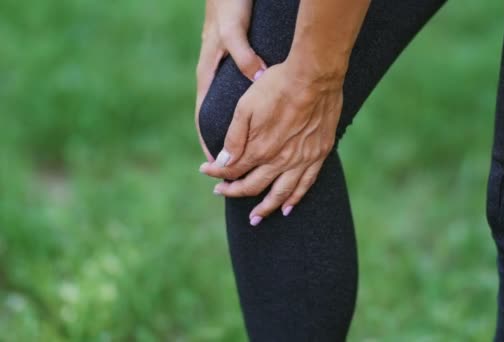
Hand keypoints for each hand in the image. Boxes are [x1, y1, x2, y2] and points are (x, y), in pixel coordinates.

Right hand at [195, 0, 266, 160]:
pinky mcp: (238, 69)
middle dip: (223, 148)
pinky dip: (248, 119)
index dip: (207, 143)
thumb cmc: (228, 7)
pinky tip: (261, 128)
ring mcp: (225, 76)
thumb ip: (243, 55)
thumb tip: (256, 78)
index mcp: (208, 75)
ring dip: (236, 138)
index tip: (214, 168)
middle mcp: (216, 80)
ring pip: (230, 115)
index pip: (202, 117)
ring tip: (248, 160)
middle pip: (218, 121)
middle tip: (233, 173)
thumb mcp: (233, 31)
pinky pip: (242, 101)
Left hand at [200, 58, 345, 225]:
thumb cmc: (277, 85)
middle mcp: (280, 160)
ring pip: (281, 193)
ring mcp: (302, 159)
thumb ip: (234, 138)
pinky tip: (288, 208)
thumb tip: (223, 163)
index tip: (206, 170)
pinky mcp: (319, 154)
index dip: (217, 173)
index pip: (233, 170)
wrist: (314, 75)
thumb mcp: (246, 106)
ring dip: (265, 208)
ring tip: (255, 219)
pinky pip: (306, 185)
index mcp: (260, 149)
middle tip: (222, 194)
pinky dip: (295, 199)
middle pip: (253, 186)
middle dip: (234, 192)